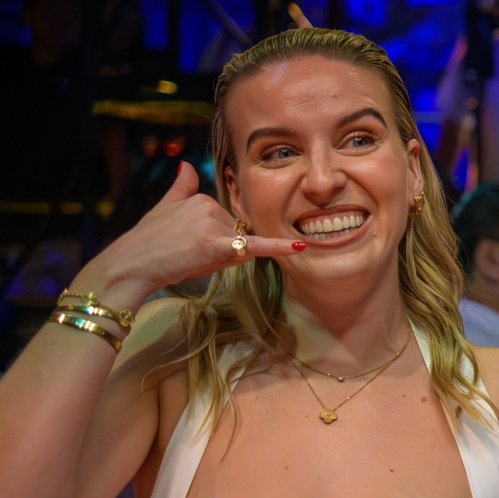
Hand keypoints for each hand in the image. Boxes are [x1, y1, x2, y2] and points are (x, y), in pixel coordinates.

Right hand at [81, 163, 302, 305]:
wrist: (131, 264)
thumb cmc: (148, 242)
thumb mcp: (164, 209)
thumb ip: (181, 188)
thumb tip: (187, 165)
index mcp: (200, 197)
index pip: (226, 224)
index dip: (215, 241)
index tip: (189, 246)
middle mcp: (209, 206)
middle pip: (235, 236)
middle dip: (223, 251)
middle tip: (189, 256)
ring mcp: (212, 224)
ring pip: (238, 247)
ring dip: (225, 259)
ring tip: (191, 259)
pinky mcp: (215, 244)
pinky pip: (253, 246)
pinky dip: (278, 247)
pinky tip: (299, 246)